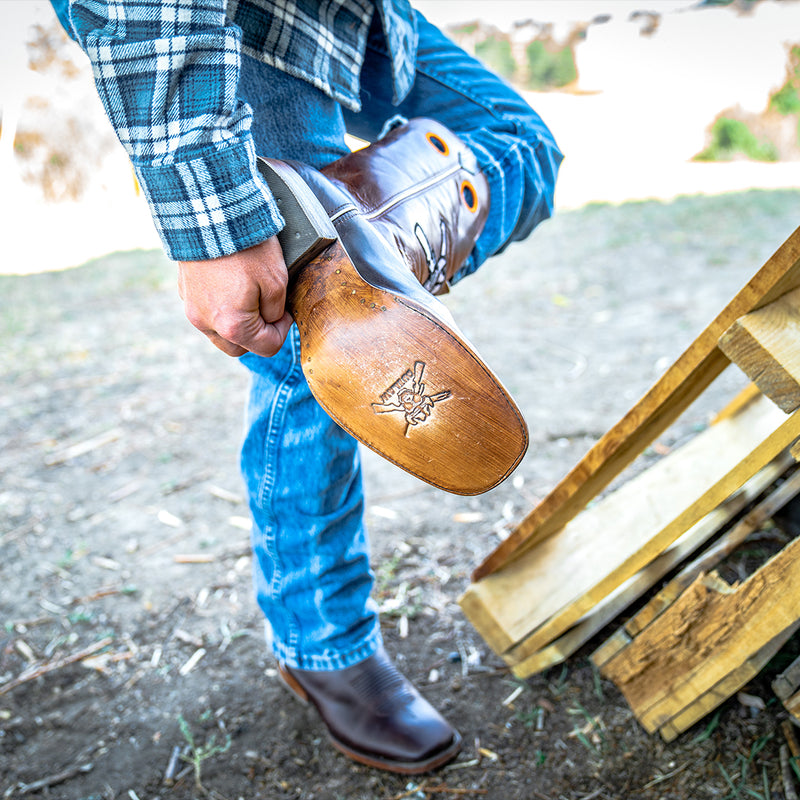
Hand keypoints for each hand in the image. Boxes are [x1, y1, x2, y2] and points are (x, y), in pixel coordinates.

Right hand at [177, 236, 293, 357]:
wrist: (210, 213)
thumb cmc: (248, 248)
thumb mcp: (276, 281)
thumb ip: (276, 311)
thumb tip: (271, 320)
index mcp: (233, 326)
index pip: (267, 347)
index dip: (282, 331)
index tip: (286, 312)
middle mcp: (206, 323)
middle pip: (239, 347)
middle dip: (257, 335)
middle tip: (268, 310)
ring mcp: (192, 309)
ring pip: (219, 333)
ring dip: (236, 324)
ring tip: (249, 298)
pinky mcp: (184, 292)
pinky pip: (205, 312)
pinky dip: (220, 308)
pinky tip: (230, 285)